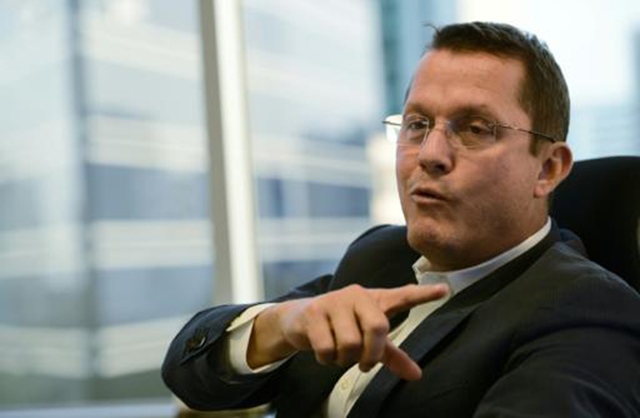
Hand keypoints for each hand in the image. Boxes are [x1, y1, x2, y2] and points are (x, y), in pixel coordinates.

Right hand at [248, 283, 448, 380]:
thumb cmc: (341, 327)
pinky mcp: (314, 311)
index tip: (445, 290)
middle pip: (378, 328)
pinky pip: (328, 348)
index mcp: (376, 300)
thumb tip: (417, 375)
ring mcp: (335, 300)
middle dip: (370, 354)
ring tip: (339, 353)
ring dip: (345, 359)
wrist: (300, 319)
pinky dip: (327, 359)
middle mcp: (358, 294)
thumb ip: (392, 355)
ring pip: (351, 344)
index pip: (403, 296)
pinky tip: (322, 351)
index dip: (424, 295)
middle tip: (364, 363)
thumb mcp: (368, 340)